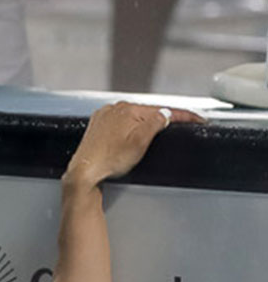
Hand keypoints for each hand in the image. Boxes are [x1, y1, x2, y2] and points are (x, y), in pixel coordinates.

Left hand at [65, 102, 204, 188]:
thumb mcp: (141, 141)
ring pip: (133, 118)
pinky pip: (119, 125)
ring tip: (148, 140)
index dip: (183, 116)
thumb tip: (166, 114)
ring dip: (144, 126)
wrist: (84, 172)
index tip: (197, 119)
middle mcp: (114, 109)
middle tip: (177, 129)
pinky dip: (128, 130)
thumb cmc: (109, 160)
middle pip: (147, 113)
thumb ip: (156, 123)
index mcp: (127, 109)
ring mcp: (104, 118)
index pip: (162, 110)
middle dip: (162, 120)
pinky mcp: (97, 127)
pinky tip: (129, 141)